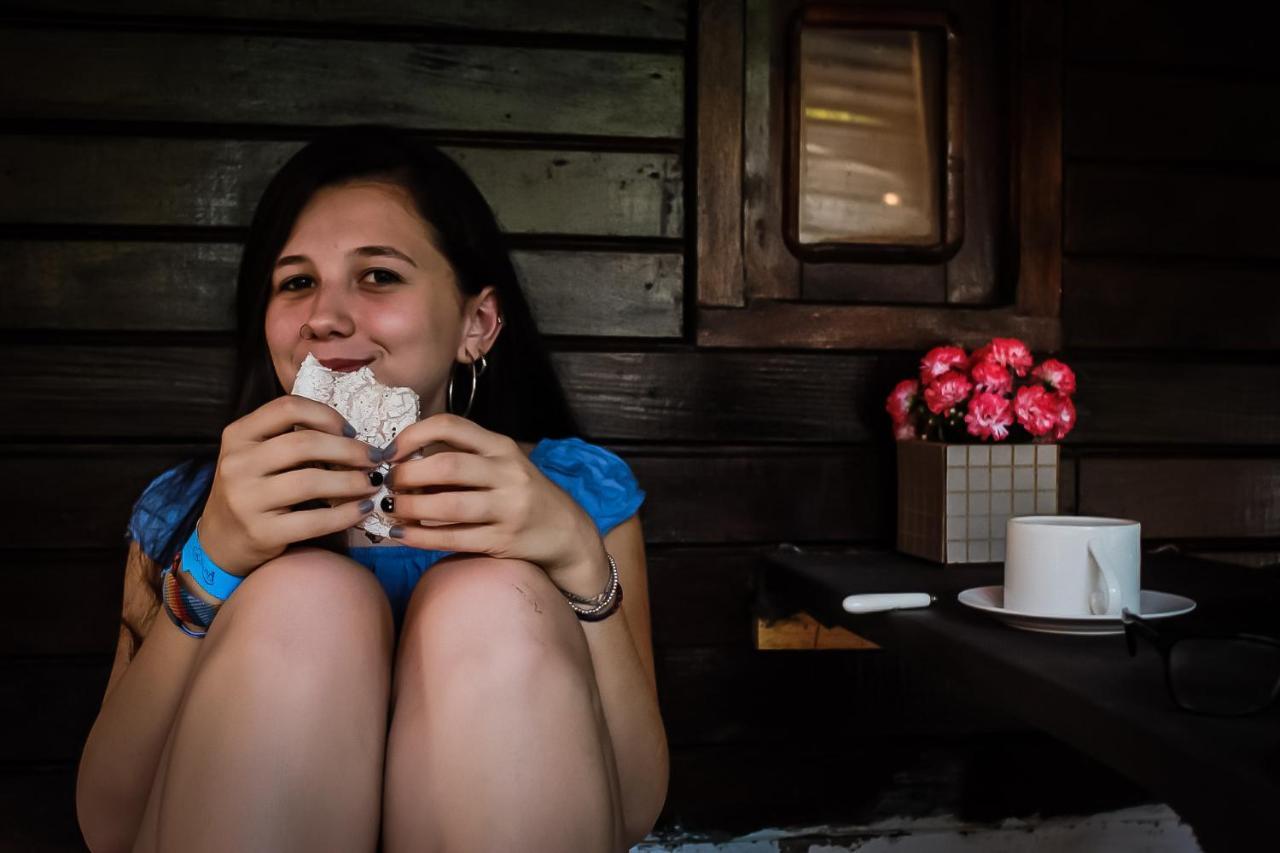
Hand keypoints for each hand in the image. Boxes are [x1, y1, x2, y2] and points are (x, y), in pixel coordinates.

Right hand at [199, 396, 383, 575]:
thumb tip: (350, 430)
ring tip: (373, 483)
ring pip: (311, 481)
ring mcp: (246, 499)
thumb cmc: (252, 490)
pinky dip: (345, 514)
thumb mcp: (257, 454)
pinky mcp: (260, 532)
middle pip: (304, 443)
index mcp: (238, 435)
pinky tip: (362, 509)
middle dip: (349, 450)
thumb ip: (289, 436)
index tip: (350, 430)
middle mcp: (237, 464)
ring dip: (351, 481)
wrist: (220, 541)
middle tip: (374, 458)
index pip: (287, 408)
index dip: (326, 415)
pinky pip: (314, 520)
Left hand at [380, 414, 600, 584]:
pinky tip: (402, 534)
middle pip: (446, 466)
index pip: (451, 426)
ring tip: (391, 510)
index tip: (390, 452)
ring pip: (448, 505)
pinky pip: (453, 538)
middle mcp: (507, 472)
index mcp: (501, 447)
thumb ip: (464, 457)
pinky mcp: (504, 540)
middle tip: (388, 484)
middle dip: (407, 475)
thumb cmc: (523, 494)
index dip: (413, 435)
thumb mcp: (503, 464)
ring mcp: (508, 508)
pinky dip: (421, 537)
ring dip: (410, 508)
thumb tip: (404, 460)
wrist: (567, 532)